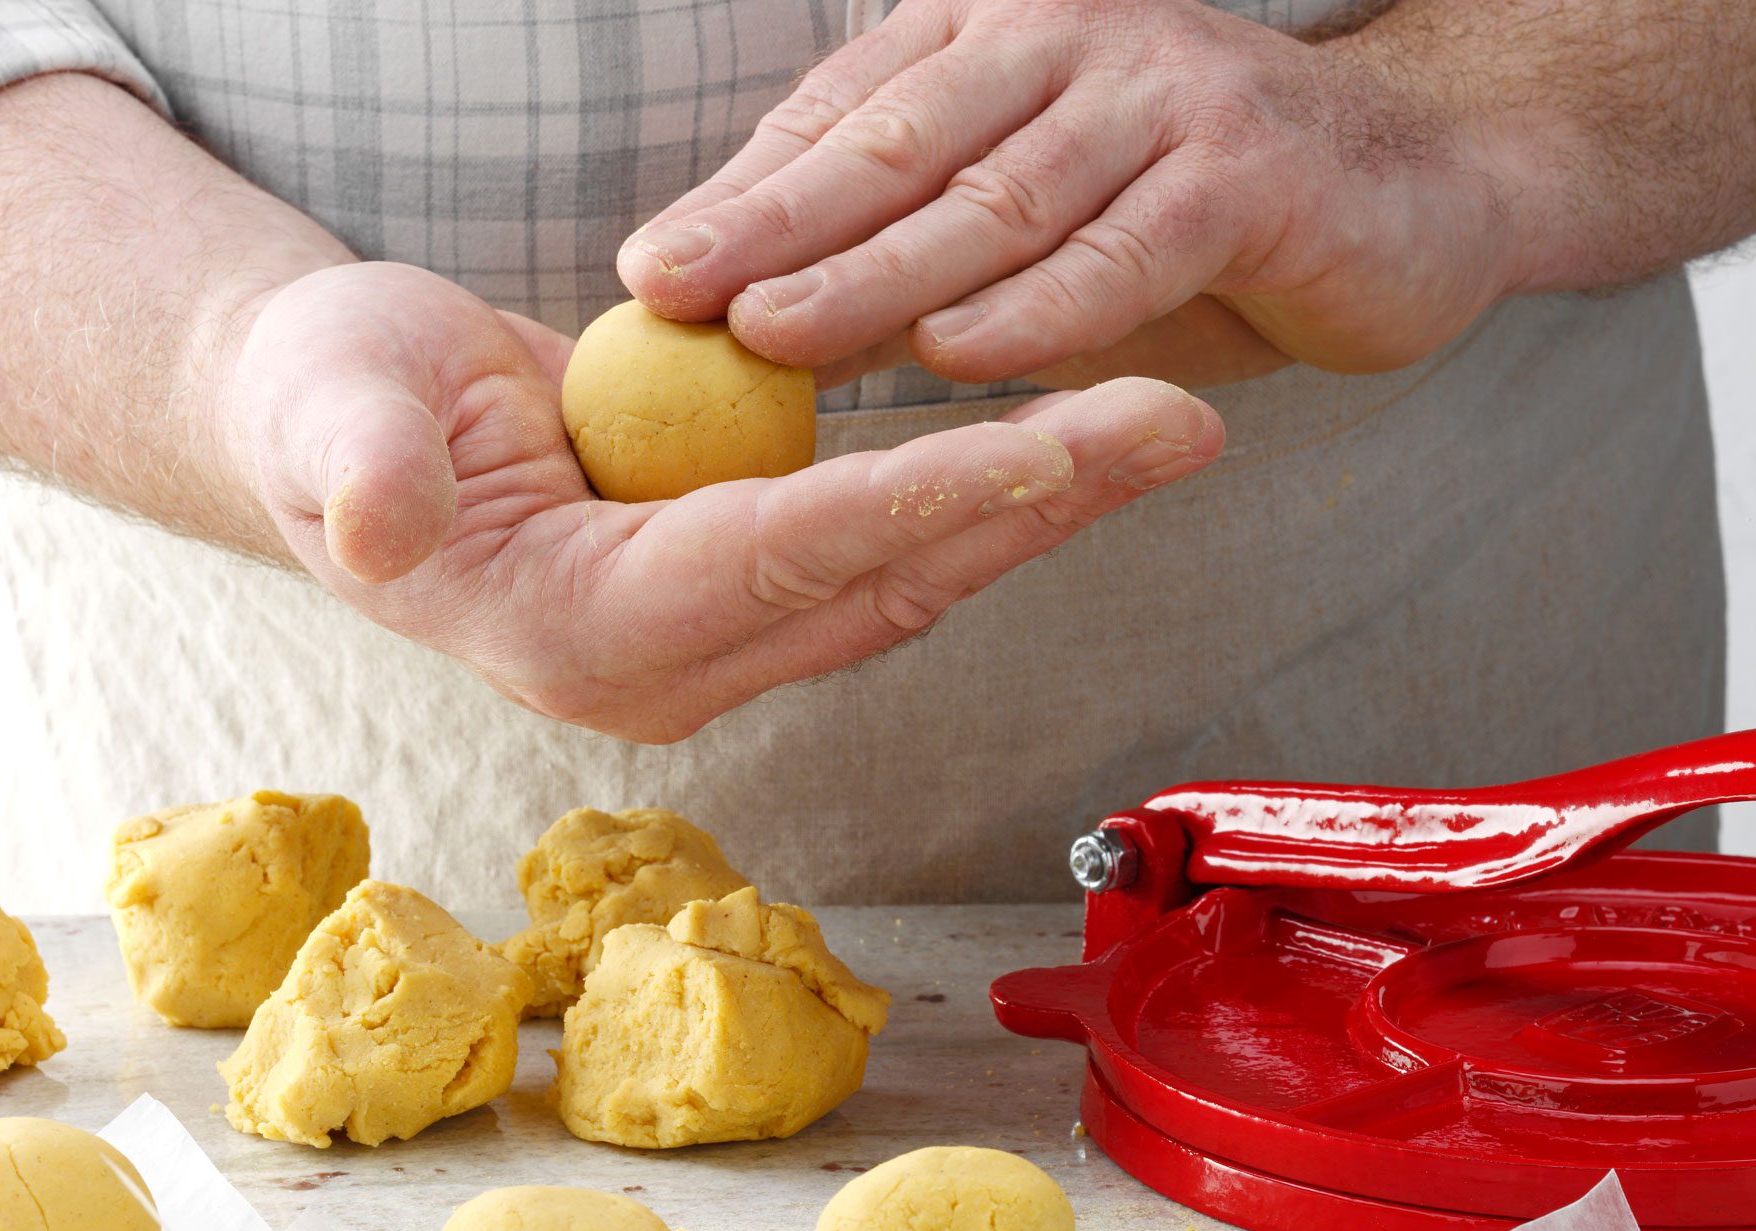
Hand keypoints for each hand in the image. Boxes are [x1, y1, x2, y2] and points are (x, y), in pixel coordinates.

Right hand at [213, 262, 1224, 741]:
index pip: (780, 560)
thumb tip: (381, 532)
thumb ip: (362, 472)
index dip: (917, 500)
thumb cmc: (330, 405)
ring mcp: (712, 638)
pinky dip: (981, 489)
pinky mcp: (744, 593)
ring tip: (1165, 423)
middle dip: (1034, 506)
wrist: (346, 428)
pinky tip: (1073, 436)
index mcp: (576, 633)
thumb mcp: (326, 413)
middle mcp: (665, 665)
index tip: (1055, 450)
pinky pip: (886, 544)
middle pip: (883, 582)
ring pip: (907, 573)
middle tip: (1181, 427)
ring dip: (1038, 502)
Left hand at [616, 0, 1518, 389]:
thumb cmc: (1187, 206)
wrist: (1412, 180)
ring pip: (998, 197)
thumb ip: (918, 236)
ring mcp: (1164, 96)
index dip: (745, 193)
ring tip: (777, 333)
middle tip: (677, 294)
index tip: (651, 271)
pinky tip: (957, 357)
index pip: (846, 114)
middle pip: (898, 143)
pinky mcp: (1250, 174)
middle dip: (777, 224)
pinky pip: (1127, 250)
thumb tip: (758, 315)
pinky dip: (1041, 310)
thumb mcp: (1035, 204)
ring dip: (880, 273)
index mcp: (996, 39)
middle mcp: (1070, 42)